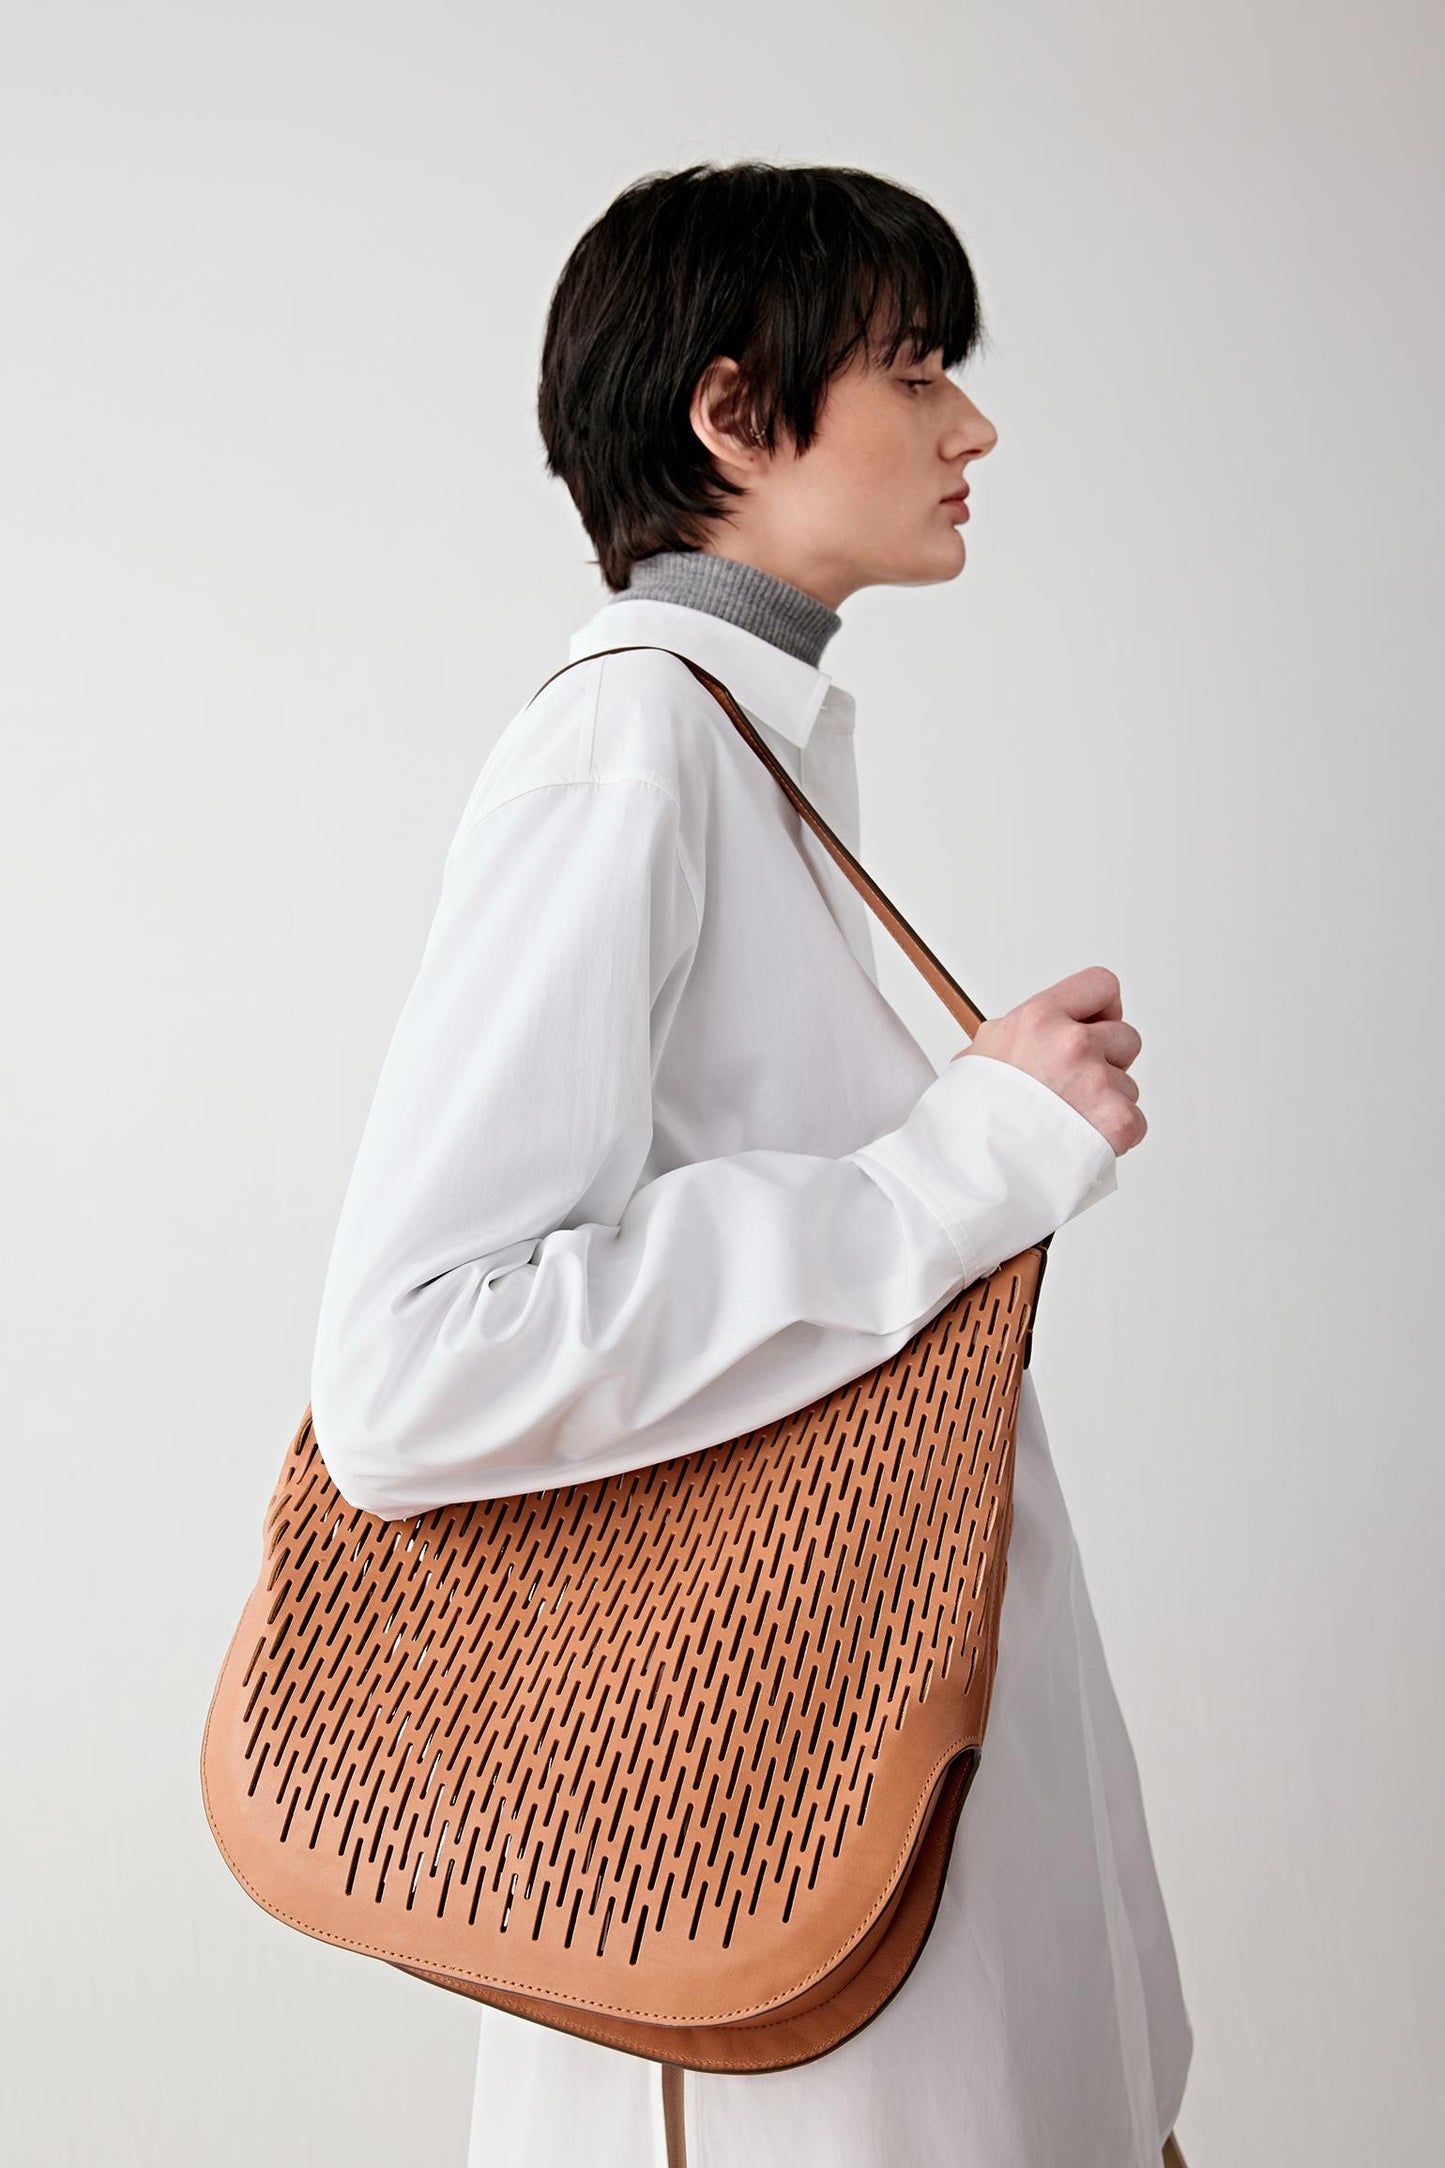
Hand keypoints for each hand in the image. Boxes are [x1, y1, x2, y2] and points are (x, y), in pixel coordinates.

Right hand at [950, 965, 1145, 1157]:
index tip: (1093, 1029)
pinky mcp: (1119, 1121)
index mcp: (1039, 1018)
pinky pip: (1136, 1121)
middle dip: (1108, 1062)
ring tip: (1067, 1123)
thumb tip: (1028, 1037)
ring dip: (1107, 1103)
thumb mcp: (980, 1055)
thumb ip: (1017, 1035)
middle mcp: (1072, 1044)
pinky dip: (1115, 1136)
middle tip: (1075, 1088)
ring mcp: (1098, 1082)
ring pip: (1128, 1085)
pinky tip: (1081, 1141)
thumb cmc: (973, 1120)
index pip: (1101, 986)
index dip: (1102, 1010)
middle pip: (1126, 1038)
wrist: (977, 1172)